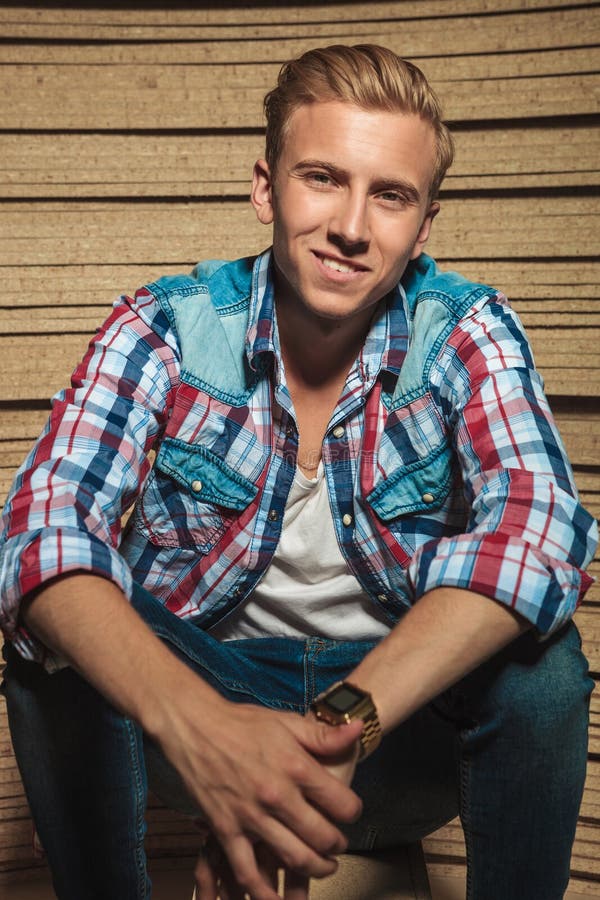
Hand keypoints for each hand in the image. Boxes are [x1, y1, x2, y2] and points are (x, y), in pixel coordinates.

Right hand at [160, 697, 362, 899]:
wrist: (194, 726)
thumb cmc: (241, 723)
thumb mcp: (287, 722)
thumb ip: (324, 735)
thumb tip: (357, 731)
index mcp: (296, 766)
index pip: (342, 803)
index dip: (353, 812)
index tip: (350, 812)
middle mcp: (277, 794)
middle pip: (322, 836)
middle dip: (337, 845)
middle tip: (338, 844)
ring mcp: (251, 815)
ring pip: (293, 857)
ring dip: (315, 869)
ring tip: (323, 867)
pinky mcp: (225, 829)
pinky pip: (247, 871)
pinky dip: (263, 892)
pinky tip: (275, 898)